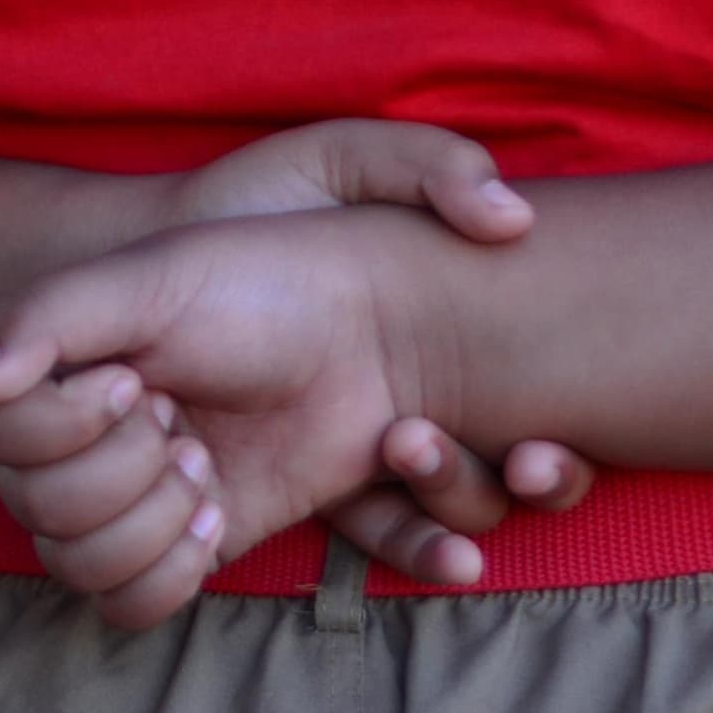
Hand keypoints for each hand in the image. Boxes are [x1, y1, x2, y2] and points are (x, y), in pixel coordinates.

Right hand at [0, 216, 410, 630]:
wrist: (363, 335)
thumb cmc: (255, 287)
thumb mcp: (150, 280)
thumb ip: (46, 319)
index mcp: (45, 369)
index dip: (64, 421)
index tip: (138, 377)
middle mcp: (67, 440)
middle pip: (33, 508)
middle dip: (121, 467)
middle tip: (182, 415)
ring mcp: (122, 498)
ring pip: (75, 563)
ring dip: (149, 519)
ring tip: (204, 462)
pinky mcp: (176, 545)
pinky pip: (128, 604)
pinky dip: (169, 573)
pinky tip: (214, 515)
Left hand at [165, 123, 596, 572]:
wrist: (150, 252)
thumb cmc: (253, 200)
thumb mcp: (343, 159)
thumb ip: (432, 167)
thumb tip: (513, 218)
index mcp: (454, 334)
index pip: (550, 411)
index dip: (561, 456)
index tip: (543, 450)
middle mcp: (428, 399)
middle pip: (522, 479)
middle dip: (544, 484)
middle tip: (524, 462)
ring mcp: (368, 448)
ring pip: (461, 511)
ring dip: (460, 503)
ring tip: (406, 443)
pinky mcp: (304, 483)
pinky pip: (377, 535)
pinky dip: (416, 549)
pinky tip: (433, 553)